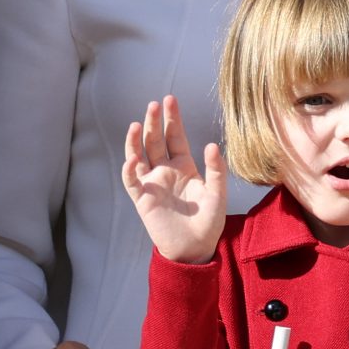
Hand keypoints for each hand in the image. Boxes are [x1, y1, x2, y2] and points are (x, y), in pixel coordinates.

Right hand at [121, 95, 227, 263]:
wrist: (195, 249)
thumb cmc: (209, 222)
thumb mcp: (218, 194)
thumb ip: (216, 170)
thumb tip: (211, 145)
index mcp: (184, 167)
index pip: (175, 137)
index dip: (172, 119)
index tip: (171, 99)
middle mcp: (166, 171)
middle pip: (156, 141)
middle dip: (154, 122)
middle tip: (155, 104)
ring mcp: (152, 184)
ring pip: (139, 156)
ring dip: (136, 140)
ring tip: (138, 123)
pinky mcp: (143, 199)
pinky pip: (132, 181)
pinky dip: (129, 169)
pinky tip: (133, 158)